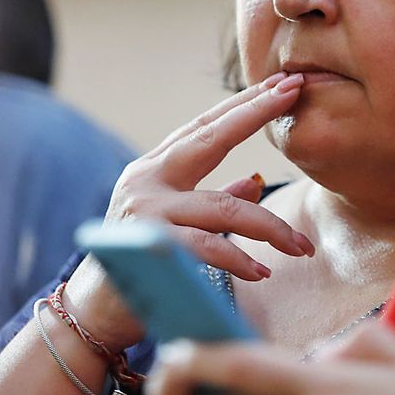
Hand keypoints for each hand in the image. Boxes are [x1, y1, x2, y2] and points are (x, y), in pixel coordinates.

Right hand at [64, 72, 314, 350]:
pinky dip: (239, 259)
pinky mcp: (149, 247)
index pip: (205, 126)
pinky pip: (207, 248)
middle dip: (256, 112)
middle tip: (296, 92)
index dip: (244, 103)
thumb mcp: (176, 221)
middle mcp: (146, 180)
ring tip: (301, 247)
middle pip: (210, 138)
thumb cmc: (139, 265)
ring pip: (223, 207)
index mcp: (154, 169)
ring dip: (270, 227)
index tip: (282, 82)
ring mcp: (146, 211)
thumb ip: (212, 198)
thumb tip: (254, 179)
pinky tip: (261, 271)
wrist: (93, 312)